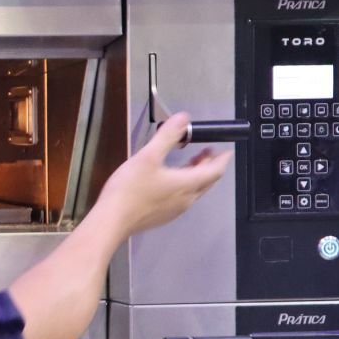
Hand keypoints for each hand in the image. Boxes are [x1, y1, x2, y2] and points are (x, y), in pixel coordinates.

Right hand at [96, 114, 233, 237]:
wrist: (111, 220)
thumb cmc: (130, 188)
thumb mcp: (148, 156)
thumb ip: (167, 136)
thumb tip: (184, 118)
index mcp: (187, 184)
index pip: (215, 171)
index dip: (222, 159)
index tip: (227, 151)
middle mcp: (186, 199)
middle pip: (206, 181)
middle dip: (209, 165)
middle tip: (207, 152)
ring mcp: (175, 210)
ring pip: (194, 191)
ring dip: (196, 175)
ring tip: (190, 163)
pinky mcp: (163, 217)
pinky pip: (182, 199)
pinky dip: (184, 186)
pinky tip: (170, 181)